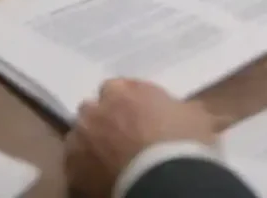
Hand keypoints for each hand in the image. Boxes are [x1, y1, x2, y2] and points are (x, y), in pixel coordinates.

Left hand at [64, 79, 217, 197]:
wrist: (165, 180)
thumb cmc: (183, 142)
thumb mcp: (195, 116)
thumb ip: (180, 108)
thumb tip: (187, 110)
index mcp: (124, 93)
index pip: (115, 87)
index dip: (125, 100)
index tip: (136, 112)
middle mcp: (96, 112)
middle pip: (91, 110)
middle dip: (102, 119)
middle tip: (121, 135)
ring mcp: (80, 141)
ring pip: (78, 137)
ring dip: (90, 143)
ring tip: (108, 160)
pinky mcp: (72, 171)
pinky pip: (73, 166)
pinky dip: (83, 170)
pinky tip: (99, 177)